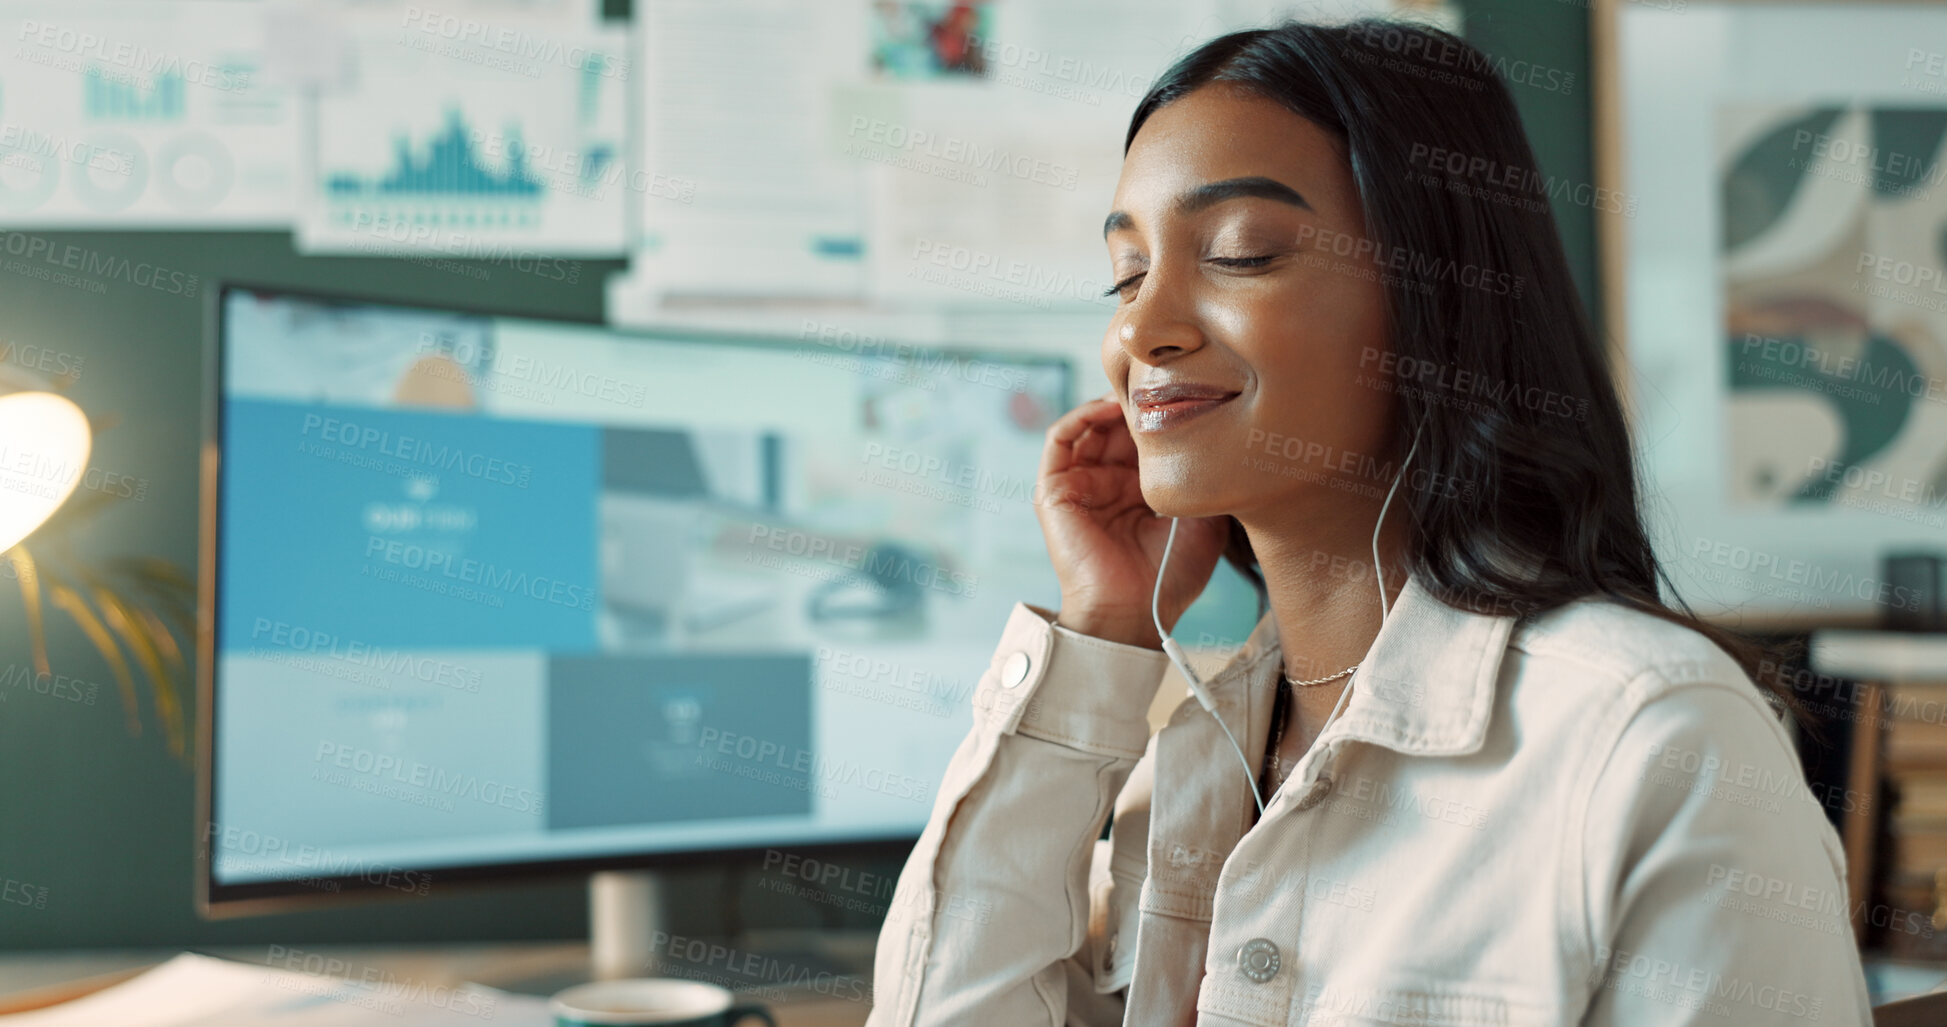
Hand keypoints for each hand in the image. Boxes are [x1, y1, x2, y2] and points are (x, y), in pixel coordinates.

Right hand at [1033, 394, 1230, 649]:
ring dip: (1110, 403)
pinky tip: (1107, 407)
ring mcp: (1080, 484)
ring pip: (1090, 425)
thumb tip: (1226, 438)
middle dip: (1138, 402)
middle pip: (1118, 424)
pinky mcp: (1054, 491)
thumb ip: (1207, 480)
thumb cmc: (1170, 575)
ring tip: (1137, 393)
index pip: (1146, 436)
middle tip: (1163, 383)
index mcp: (1141, 490)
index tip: (1189, 390)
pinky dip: (1080, 416)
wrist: (1135, 612)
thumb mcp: (1205, 518)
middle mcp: (1109, 482)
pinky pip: (1059, 439)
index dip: (1163, 411)